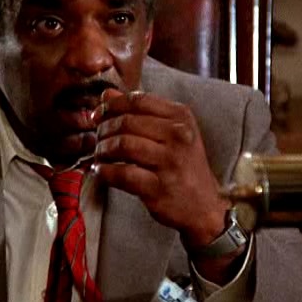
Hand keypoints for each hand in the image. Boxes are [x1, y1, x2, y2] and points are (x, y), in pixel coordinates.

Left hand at [92, 89, 231, 249]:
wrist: (204, 207)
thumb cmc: (183, 165)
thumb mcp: (171, 132)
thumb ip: (139, 111)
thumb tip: (106, 94)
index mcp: (181, 116)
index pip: (137, 100)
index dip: (111, 105)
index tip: (97, 115)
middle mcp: (179, 136)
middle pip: (127, 122)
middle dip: (104, 129)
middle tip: (97, 139)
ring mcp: (170, 162)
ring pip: (123, 144)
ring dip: (103, 149)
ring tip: (99, 155)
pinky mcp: (159, 187)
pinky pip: (122, 173)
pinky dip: (105, 171)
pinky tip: (101, 172)